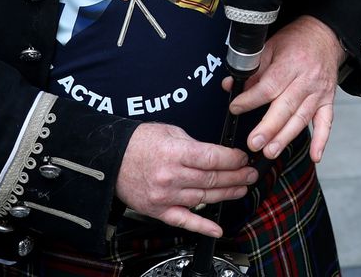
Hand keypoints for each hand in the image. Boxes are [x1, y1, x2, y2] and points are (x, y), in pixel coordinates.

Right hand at [115, 122, 258, 238]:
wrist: (111, 160)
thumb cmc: (139, 143)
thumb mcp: (170, 132)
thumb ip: (195, 145)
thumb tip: (218, 154)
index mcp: (175, 153)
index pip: (213, 159)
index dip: (233, 159)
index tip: (243, 158)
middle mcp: (171, 176)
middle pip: (212, 179)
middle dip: (237, 176)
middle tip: (250, 174)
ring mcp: (165, 196)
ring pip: (204, 198)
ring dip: (226, 194)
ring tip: (241, 189)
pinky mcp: (158, 210)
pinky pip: (184, 221)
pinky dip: (202, 226)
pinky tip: (217, 228)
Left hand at [227, 16, 345, 162]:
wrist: (324, 35)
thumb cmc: (295, 41)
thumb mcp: (270, 47)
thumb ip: (252, 69)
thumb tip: (230, 86)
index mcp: (290, 64)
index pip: (269, 86)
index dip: (251, 99)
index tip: (236, 107)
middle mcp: (306, 80)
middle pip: (286, 106)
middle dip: (269, 127)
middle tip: (253, 143)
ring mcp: (318, 92)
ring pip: (302, 118)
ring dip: (286, 137)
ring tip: (270, 151)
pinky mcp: (328, 100)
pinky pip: (326, 122)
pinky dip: (322, 140)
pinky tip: (316, 155)